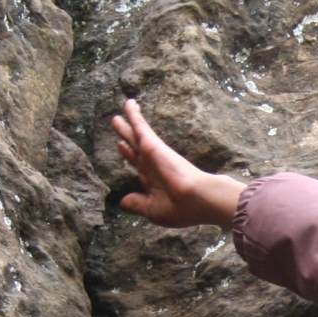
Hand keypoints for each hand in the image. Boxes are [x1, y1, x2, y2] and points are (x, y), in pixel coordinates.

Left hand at [109, 98, 244, 228]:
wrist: (200, 198)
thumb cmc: (182, 208)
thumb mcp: (154, 211)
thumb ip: (138, 204)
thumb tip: (123, 201)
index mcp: (154, 182)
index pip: (139, 165)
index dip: (129, 155)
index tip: (121, 146)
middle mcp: (153, 165)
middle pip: (136, 147)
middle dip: (127, 136)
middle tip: (117, 121)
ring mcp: (153, 154)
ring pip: (136, 135)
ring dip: (128, 123)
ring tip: (120, 110)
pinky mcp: (153, 146)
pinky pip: (140, 127)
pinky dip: (133, 115)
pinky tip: (129, 104)